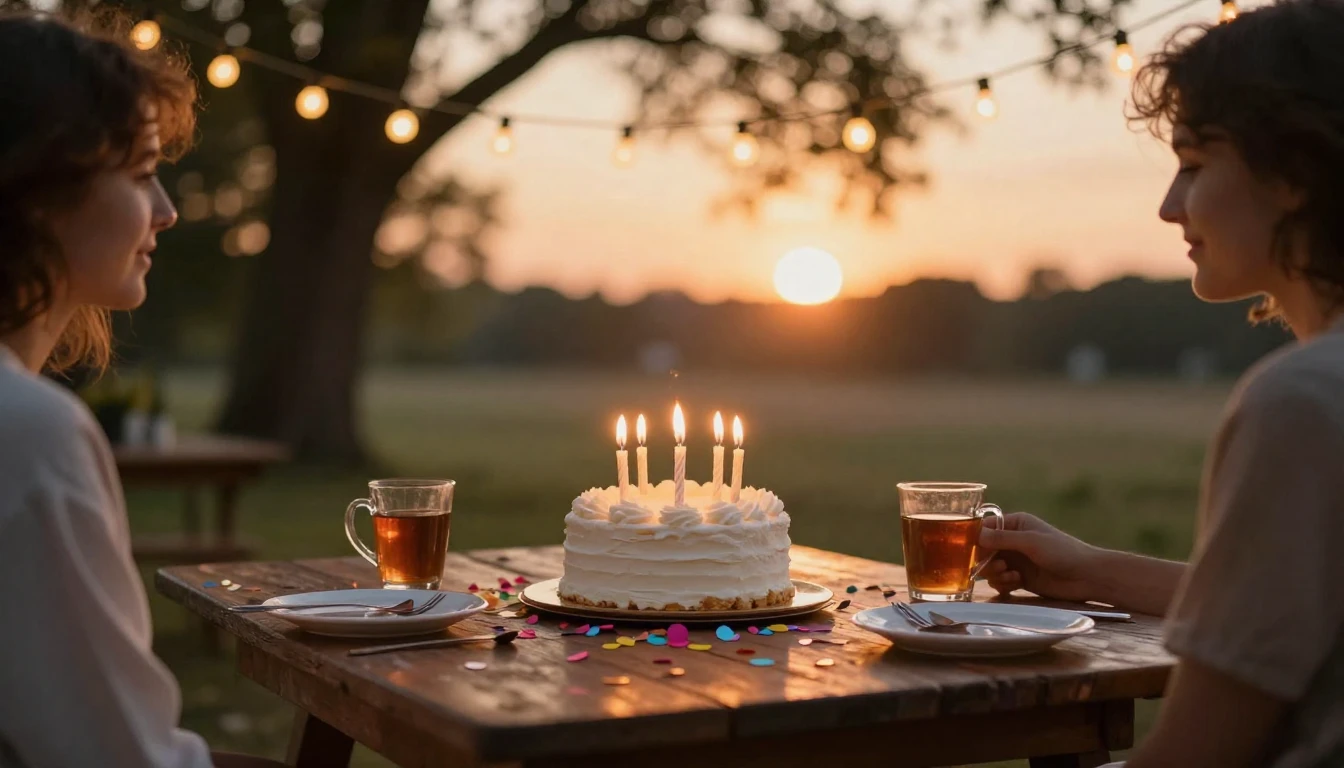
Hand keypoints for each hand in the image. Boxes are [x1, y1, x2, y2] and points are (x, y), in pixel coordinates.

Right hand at [978, 512, 1101, 601]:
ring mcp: (1016, 560)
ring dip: (995, 573)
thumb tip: (975, 536)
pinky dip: (1003, 583)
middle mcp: (1013, 541)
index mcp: (1016, 524)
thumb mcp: (1030, 541)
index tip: (969, 551)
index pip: (985, 528)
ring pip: (990, 567)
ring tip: (1011, 576)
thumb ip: (1002, 538)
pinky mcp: (1020, 578)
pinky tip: (1017, 582)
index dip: (975, 539)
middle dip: (985, 560)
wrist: (1086, 576)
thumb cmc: (1062, 551)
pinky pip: (1000, 581)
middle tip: (997, 567)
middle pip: (984, 550)